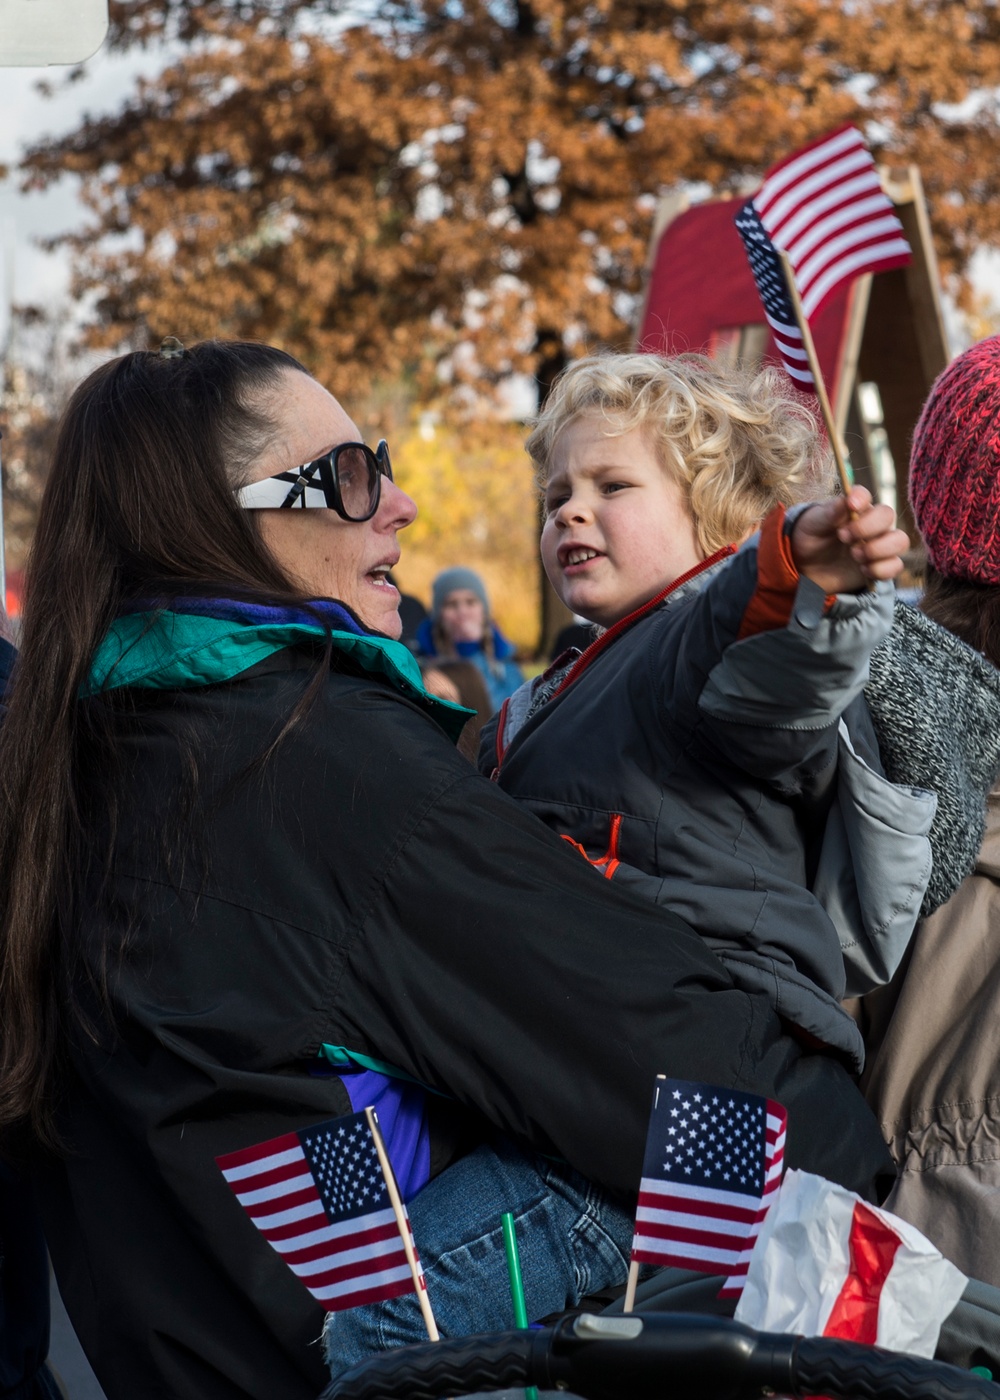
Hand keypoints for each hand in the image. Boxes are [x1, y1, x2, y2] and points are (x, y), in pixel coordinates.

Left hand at [790, 487, 909, 593]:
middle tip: (844, 538)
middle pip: (888, 515)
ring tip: (855, 555)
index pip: (864, 495)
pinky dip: (880, 569)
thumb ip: (829, 512)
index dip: (861, 498)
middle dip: (868, 528)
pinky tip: (863, 570)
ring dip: (878, 549)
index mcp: (853, 507)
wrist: (807, 568)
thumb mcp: (813, 524)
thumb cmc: (811, 539)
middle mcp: (871, 522)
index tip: (851, 506)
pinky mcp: (881, 565)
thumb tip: (846, 499)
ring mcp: (879, 543)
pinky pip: (895, 566)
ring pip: (900, 541)